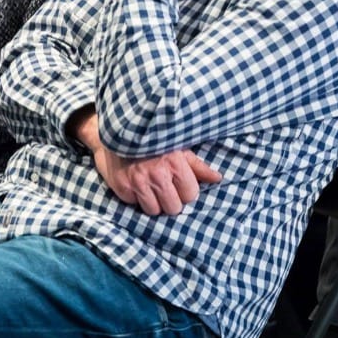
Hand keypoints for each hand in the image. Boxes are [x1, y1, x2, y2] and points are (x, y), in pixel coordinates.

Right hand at [93, 146, 222, 215]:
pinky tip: (135, 182)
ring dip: (153, 201)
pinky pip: (134, 204)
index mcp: (176, 163)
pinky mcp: (121, 185)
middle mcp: (157, 175)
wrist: (118, 127)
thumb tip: (218, 178)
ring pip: (154, 211)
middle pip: (173, 208)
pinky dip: (135, 196)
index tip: (179, 182)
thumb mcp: (179, 145)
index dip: (186, 190)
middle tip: (164, 186)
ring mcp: (138, 181)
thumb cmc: (154, 136)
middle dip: (170, 200)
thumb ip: (197, 166)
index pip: (191, 195)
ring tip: (149, 185)